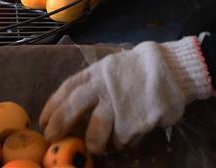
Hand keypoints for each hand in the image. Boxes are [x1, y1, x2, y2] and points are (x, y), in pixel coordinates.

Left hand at [40, 37, 214, 153]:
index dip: (52, 105)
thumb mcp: (112, 68)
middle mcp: (104, 86)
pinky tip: (128, 137)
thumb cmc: (139, 70)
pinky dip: (122, 142)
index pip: (67, 88)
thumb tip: (73, 107)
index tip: (43, 120)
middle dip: (60, 125)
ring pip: (95, 133)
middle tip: (53, 138)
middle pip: (73, 108)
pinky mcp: (134, 121)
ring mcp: (118, 104)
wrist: (172, 69)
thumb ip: (95, 83)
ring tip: (97, 147)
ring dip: (94, 144)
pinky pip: (121, 139)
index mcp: (97, 72)